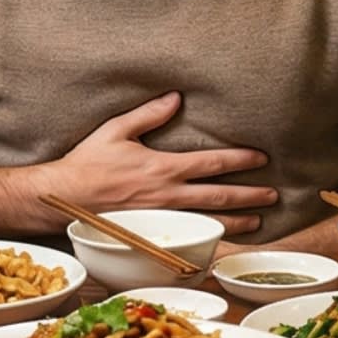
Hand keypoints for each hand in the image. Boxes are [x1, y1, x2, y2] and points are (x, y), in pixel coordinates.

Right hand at [39, 92, 276, 234]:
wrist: (63, 198)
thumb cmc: (87, 163)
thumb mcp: (116, 129)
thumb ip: (149, 114)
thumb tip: (176, 98)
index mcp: (163, 167)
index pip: (212, 163)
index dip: (240, 160)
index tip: (261, 158)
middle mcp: (167, 195)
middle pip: (219, 196)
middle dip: (250, 195)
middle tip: (274, 195)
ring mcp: (161, 218)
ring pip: (208, 222)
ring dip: (237, 221)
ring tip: (259, 221)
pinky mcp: (152, 233)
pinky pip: (187, 237)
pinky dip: (209, 239)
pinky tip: (221, 239)